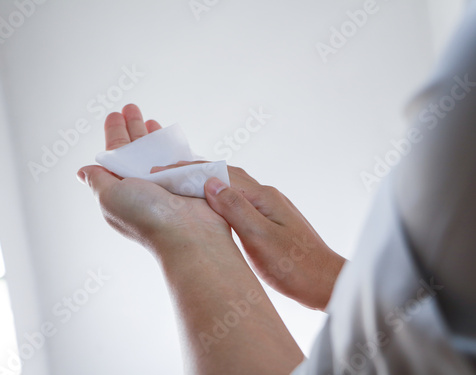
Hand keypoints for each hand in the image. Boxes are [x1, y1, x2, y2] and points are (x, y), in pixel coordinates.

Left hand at [77, 105, 230, 259]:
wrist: (188, 234)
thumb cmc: (147, 217)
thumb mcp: (109, 197)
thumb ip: (98, 180)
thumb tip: (83, 171)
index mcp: (121, 187)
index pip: (115, 154)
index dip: (115, 132)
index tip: (115, 114)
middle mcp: (142, 185)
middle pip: (135, 149)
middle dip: (133, 127)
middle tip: (131, 107)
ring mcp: (166, 184)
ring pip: (157, 153)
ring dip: (153, 135)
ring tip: (151, 118)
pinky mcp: (187, 183)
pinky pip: (178, 159)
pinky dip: (173, 146)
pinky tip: (172, 137)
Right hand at [151, 161, 345, 309]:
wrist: (325, 282)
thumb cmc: (296, 267)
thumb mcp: (261, 239)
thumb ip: (236, 209)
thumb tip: (211, 181)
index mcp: (262, 197)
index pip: (219, 175)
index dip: (189, 171)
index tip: (163, 171)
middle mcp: (266, 196)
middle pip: (226, 174)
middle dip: (195, 171)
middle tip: (167, 173)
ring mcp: (270, 207)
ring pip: (233, 185)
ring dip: (207, 181)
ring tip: (182, 183)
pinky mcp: (271, 219)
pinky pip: (239, 199)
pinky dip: (219, 196)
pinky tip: (211, 204)